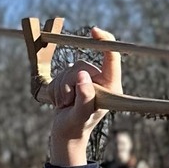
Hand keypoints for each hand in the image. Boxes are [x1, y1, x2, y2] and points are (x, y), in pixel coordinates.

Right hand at [46, 26, 121, 166]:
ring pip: (69, 69)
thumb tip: (83, 76)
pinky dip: (56, 88)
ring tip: (65, 105)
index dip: (105, 42)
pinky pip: (60, 74)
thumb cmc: (75, 128)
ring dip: (61, 88)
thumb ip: (84, 97)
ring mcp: (86, 80)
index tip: (94, 31)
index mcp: (110, 87)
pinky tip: (60, 102)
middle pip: (82, 65)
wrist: (65, 136)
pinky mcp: (73, 81)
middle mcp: (100, 81)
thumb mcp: (80, 115)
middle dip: (69, 82)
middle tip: (68, 102)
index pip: (112, 58)